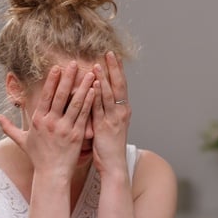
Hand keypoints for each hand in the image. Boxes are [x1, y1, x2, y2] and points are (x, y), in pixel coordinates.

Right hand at [0, 62, 95, 178]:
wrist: (51, 174)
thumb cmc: (38, 157)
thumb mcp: (22, 141)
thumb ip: (9, 127)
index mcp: (38, 120)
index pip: (46, 96)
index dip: (52, 81)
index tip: (57, 67)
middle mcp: (50, 122)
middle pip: (61, 96)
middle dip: (68, 78)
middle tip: (74, 63)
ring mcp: (64, 129)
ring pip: (75, 103)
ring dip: (83, 87)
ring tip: (90, 73)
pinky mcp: (76, 135)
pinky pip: (84, 115)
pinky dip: (89, 102)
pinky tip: (94, 91)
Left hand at [90, 51, 130, 174]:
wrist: (114, 165)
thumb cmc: (109, 148)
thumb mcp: (109, 126)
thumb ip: (103, 111)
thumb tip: (94, 97)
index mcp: (122, 111)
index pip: (121, 86)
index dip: (118, 70)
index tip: (114, 56)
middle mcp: (121, 112)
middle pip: (119, 85)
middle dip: (114, 68)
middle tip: (110, 52)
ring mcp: (113, 119)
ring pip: (109, 94)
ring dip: (104, 78)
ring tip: (98, 64)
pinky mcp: (104, 126)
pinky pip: (100, 107)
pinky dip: (98, 95)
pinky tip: (95, 84)